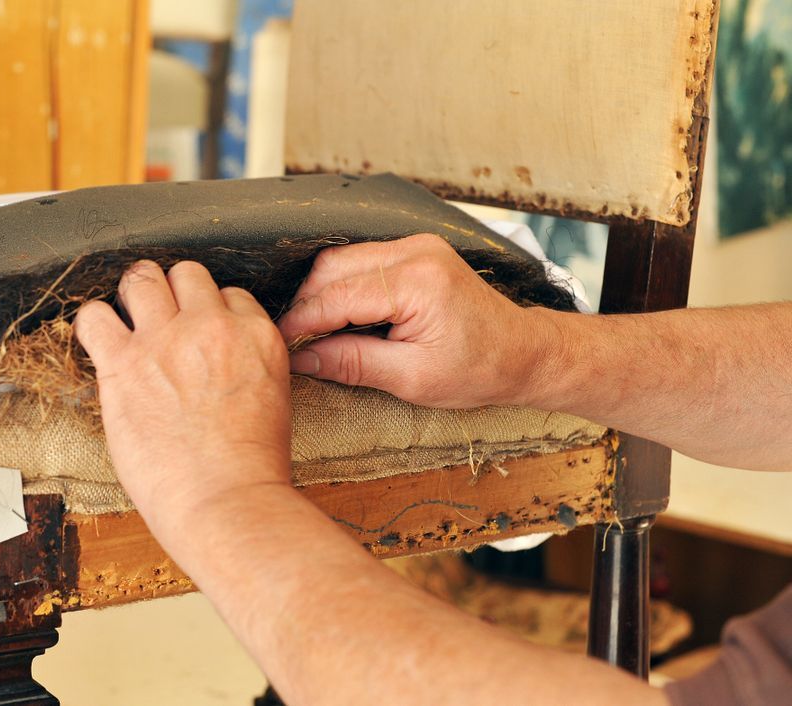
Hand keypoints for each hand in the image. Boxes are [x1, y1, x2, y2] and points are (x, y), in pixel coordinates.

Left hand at [74, 260, 291, 519]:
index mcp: (256, 335)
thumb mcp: (273, 398)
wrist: (227, 500)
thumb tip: (222, 361)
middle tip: (162, 319)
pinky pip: (94, 316)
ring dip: (134, 296)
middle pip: (186, 274)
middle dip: (173, 293)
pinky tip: (99, 342)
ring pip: (142, 279)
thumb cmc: (251, 467)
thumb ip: (247, 365)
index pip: (230, 295)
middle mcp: (212, 326)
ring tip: (128, 320)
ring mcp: (165, 340)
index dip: (211, 312)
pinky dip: (92, 324)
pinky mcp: (124, 364)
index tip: (200, 333)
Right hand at [278, 233, 551, 408]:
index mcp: (417, 282)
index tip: (279, 344)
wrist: (523, 353)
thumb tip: (303, 359)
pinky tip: (337, 316)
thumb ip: (353, 363)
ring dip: (321, 294)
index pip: (337, 296)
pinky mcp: (416, 251)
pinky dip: (342, 287)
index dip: (301, 322)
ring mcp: (416, 246)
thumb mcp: (412, 378)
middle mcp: (415, 252)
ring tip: (312, 332)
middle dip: (306, 305)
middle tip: (292, 342)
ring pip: (343, 260)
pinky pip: (362, 261)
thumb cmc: (479, 369)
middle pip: (332, 268)